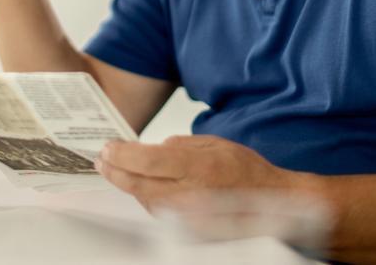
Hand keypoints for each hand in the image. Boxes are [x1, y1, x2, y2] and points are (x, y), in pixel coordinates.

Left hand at [96, 135, 302, 211]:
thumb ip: (182, 145)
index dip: (122, 155)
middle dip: (115, 172)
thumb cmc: (247, 172)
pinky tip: (143, 188)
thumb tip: (154, 148)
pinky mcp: (190, 231)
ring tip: (118, 171)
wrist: (274, 204)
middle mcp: (191, 195)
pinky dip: (147, 199)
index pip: (146, 161)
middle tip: (102, 161)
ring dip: (129, 185)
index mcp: (198, 168)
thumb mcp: (216, 144)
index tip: (108, 148)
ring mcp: (189, 217)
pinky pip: (160, 214)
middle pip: (139, 185)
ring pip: (146, 201)